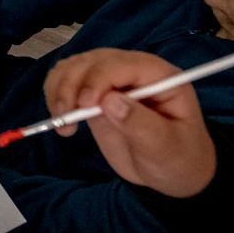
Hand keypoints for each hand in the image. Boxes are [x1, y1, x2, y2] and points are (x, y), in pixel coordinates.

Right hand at [42, 49, 217, 198]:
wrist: (172, 171)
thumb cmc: (179, 159)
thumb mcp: (168, 148)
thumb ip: (142, 124)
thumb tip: (109, 101)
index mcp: (158, 75)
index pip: (121, 64)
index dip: (98, 79)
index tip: (84, 107)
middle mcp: (131, 70)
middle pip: (91, 61)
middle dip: (71, 86)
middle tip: (65, 121)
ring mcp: (110, 80)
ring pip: (72, 67)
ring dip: (58, 90)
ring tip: (63, 124)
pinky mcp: (93, 93)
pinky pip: (65, 81)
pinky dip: (54, 95)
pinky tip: (60, 118)